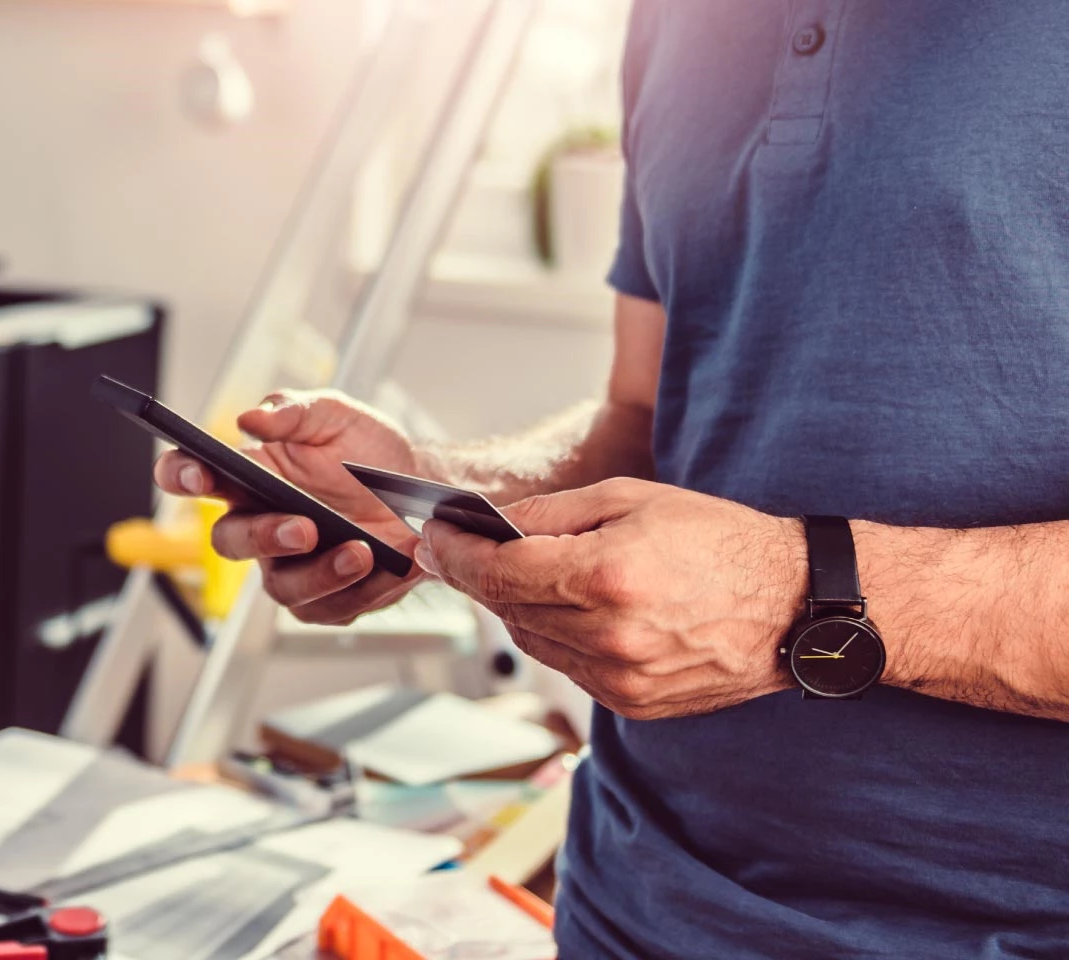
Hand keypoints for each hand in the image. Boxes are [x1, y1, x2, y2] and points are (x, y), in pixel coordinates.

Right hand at [154, 390, 421, 624]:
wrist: (422, 489)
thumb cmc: (369, 451)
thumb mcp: (334, 414)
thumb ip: (291, 410)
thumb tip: (252, 419)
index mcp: (250, 476)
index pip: (195, 475)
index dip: (182, 475)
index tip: (197, 473)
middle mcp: (260, 524)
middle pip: (231, 541)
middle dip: (262, 537)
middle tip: (303, 527)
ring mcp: (290, 566)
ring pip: (282, 587)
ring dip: (320, 573)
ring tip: (359, 551)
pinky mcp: (326, 598)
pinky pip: (329, 608)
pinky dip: (360, 591)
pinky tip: (385, 569)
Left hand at [416, 477, 807, 719]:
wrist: (795, 605)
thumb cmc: (719, 540)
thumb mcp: (631, 499)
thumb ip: (549, 516)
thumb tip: (486, 526)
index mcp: (606, 577)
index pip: (496, 573)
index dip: (453, 554)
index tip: (431, 537)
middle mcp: (609, 636)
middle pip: (506, 609)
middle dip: (479, 575)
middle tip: (461, 548)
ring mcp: (620, 678)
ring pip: (531, 642)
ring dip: (517, 607)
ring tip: (526, 573)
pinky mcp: (631, 704)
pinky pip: (566, 667)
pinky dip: (557, 636)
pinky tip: (573, 609)